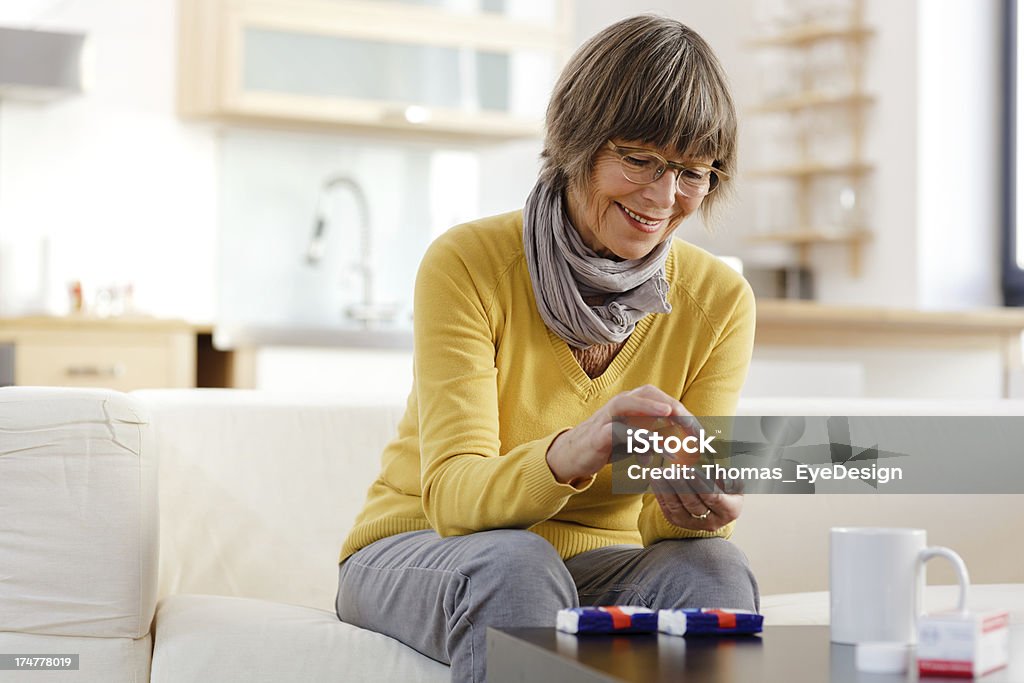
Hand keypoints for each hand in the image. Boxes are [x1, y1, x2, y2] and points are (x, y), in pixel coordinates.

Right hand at [546, 384, 689, 484]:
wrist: (572, 455)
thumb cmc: (607, 444)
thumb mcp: (636, 440)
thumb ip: (656, 438)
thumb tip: (682, 446)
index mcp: (631, 403)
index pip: (660, 398)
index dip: (682, 410)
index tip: (700, 430)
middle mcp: (619, 404)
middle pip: (648, 393)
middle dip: (671, 404)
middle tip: (691, 422)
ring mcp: (606, 417)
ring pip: (628, 404)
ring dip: (650, 406)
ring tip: (671, 413)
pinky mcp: (597, 435)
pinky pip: (616, 431)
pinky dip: (634, 437)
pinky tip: (649, 449)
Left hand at [652, 473, 743, 531]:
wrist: (718, 503)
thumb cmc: (726, 487)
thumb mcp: (733, 479)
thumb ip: (727, 474)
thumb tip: (716, 467)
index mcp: (730, 510)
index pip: (714, 498)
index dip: (701, 484)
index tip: (691, 471)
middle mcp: (712, 521)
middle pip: (693, 504)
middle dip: (681, 486)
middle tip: (673, 471)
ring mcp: (694, 524)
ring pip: (677, 508)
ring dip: (667, 489)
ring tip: (662, 473)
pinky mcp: (680, 522)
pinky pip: (667, 509)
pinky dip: (660, 493)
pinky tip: (656, 479)